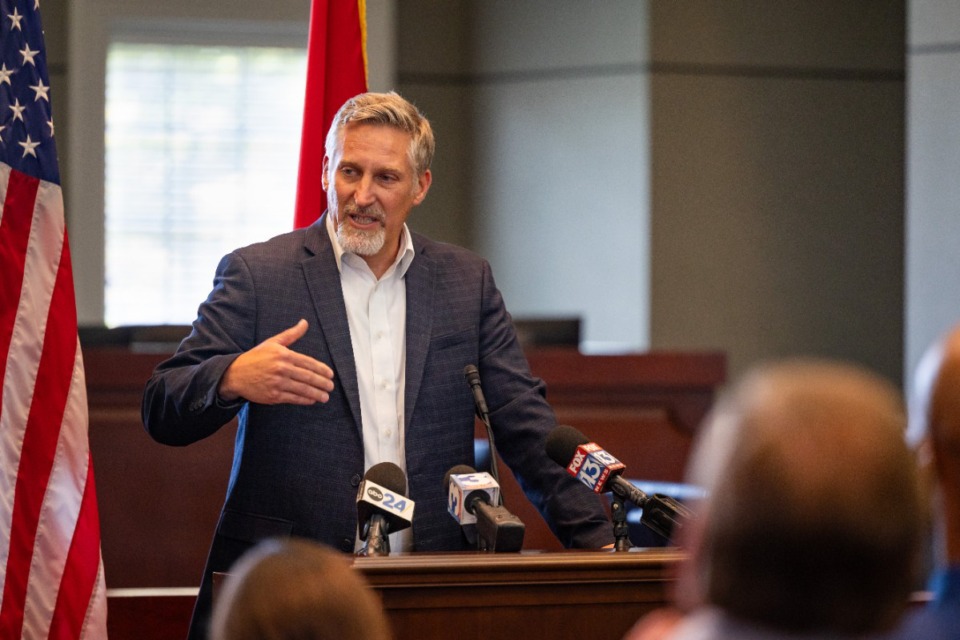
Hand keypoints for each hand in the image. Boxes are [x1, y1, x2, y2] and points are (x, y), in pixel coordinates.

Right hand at [218, 319, 334, 404]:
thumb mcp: (273, 343)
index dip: (321, 369)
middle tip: (330, 386)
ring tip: (325, 396)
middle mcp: (282, 369)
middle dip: (322, 383)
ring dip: (317, 393)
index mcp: (283, 355)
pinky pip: (293, 398)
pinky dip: (305, 400)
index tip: (330, 374)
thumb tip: (305, 322)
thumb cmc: (256, 358)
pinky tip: (312, 400)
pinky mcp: (273, 395)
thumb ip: (291, 334)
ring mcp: (277, 383)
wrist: (235, 374)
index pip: (308, 363)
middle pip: (308, 377)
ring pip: (303, 389)